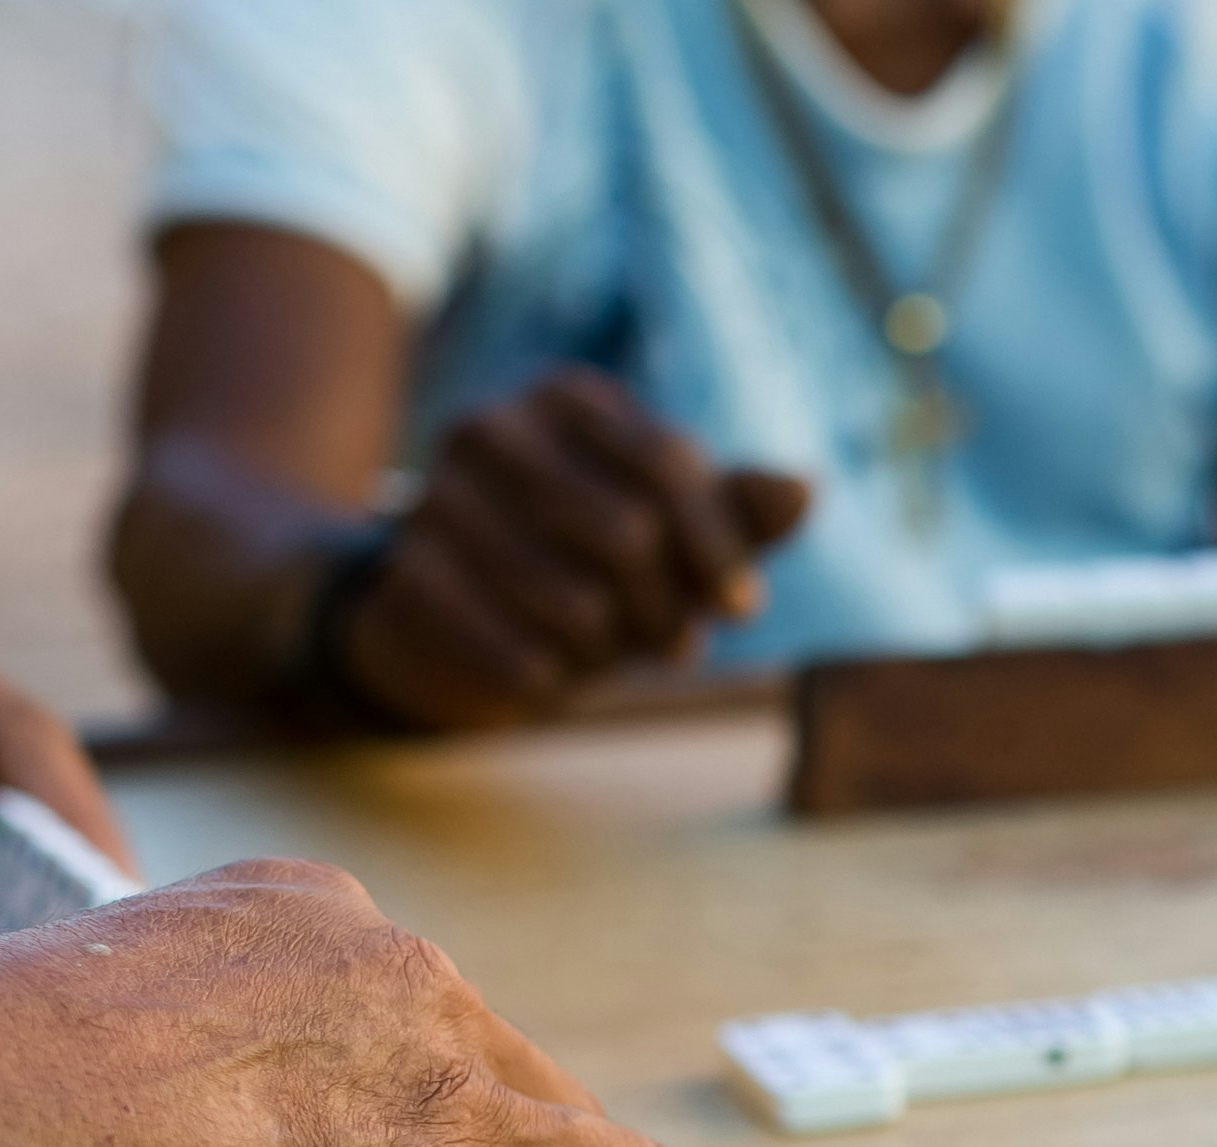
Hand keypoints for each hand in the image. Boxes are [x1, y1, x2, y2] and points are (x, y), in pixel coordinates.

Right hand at [335, 369, 812, 729]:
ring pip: (575, 599)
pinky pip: (515, 646)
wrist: (457, 614)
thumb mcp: (671, 534)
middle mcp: (493, 427)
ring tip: (611, 651)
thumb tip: (805, 488)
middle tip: (677, 645)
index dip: (721, 547)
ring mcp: (439, 494)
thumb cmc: (591, 563)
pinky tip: (554, 677)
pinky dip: (551, 677)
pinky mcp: (410, 572)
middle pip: (628, 532)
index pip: (669, 466)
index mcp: (568, 399)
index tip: (743, 608)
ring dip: (613, 648)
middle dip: (669, 605)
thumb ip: (738, 512)